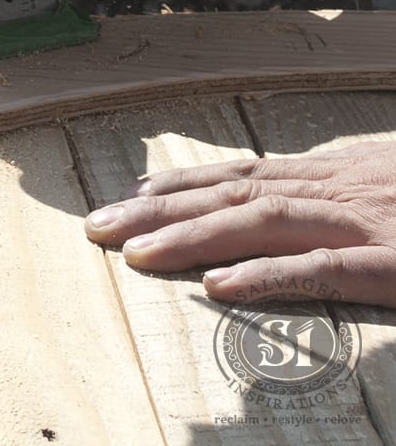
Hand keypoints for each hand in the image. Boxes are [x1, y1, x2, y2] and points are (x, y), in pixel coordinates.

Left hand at [84, 142, 395, 306]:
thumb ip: (347, 185)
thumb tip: (295, 190)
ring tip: (133, 254)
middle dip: (158, 209)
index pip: (243, 171)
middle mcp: (343, 188)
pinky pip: (327, 271)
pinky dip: (269, 277)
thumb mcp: (393, 180)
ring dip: (191, 238)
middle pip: (231, 192)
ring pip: (262, 223)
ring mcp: (371, 222)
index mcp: (341, 172)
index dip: (182, 182)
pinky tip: (220, 290)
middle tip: (96, 225)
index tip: (130, 193)